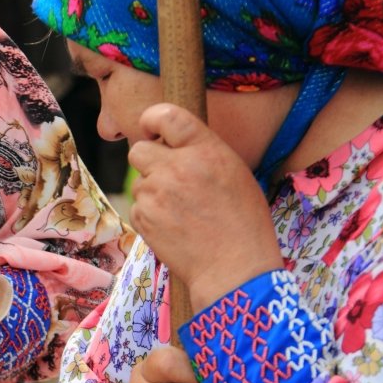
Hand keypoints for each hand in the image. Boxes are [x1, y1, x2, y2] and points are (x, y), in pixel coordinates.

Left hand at [129, 103, 283, 309]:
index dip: (152, 119)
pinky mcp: (144, 217)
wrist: (234, 268)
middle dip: (148, 160)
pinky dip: (150, 215)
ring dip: (152, 192)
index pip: (166, 115)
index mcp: (206, 150)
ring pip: (139, 181)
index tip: (151, 128)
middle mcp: (177, 166)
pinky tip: (174, 227)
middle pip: (138, 149)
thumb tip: (172, 143)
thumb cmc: (243, 222)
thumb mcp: (235, 173)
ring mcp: (157, 192)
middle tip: (167, 177)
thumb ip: (202, 153)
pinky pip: (138, 206)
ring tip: (180, 211)